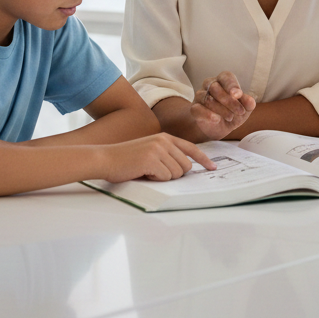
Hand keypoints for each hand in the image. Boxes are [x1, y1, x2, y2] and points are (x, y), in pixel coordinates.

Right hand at [100, 133, 215, 182]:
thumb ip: (166, 154)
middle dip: (175, 174)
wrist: (106, 158)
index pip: (190, 148)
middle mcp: (164, 141)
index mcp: (164, 137)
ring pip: (176, 173)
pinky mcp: (152, 160)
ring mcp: (158, 149)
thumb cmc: (126, 159)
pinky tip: (143, 173)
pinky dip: (155, 180)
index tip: (212, 167)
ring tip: (148, 171)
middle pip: (186, 165)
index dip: (203, 159)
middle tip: (157, 173)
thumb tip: (185, 168)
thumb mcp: (150, 150)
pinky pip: (165, 177)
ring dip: (163, 178)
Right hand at [189, 71, 256, 139]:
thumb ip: (248, 104)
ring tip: (230, 117)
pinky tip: (216, 119)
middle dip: (229, 101)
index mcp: (223, 81)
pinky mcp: (194, 108)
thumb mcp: (244, 110)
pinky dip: (207, 114)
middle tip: (239, 111)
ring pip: (207, 98)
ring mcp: (200, 96)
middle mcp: (210, 85)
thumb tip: (250, 101)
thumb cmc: (233, 113)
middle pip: (215, 88)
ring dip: (221, 109)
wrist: (219, 128)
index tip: (238, 95)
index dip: (232, 85)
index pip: (226, 77)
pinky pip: (197, 109)